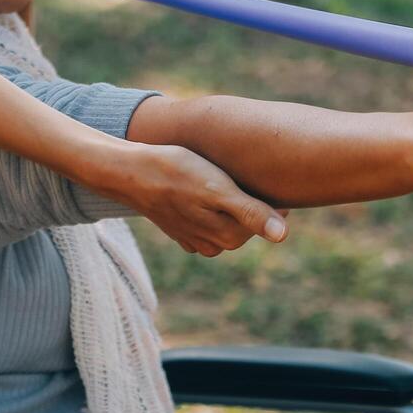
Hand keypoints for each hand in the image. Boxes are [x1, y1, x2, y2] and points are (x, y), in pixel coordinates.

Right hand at [80, 140, 288, 256]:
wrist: (130, 173)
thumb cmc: (176, 173)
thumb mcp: (217, 189)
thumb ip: (251, 212)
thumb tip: (282, 236)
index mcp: (227, 237)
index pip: (268, 218)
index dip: (272, 194)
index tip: (272, 170)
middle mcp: (213, 245)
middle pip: (248, 221)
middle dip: (251, 198)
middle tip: (248, 167)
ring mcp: (197, 239)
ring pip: (228, 219)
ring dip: (231, 200)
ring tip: (226, 174)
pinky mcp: (183, 230)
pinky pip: (208, 218)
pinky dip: (211, 204)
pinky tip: (205, 185)